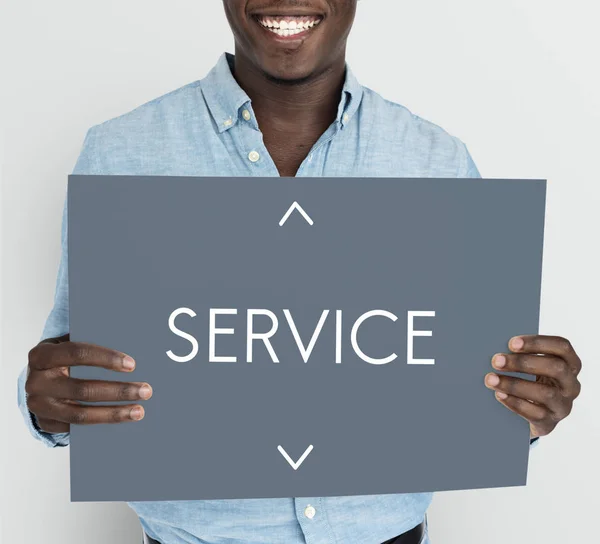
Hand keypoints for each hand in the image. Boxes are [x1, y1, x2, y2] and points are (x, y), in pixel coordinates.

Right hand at [25, 334, 151, 433]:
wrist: (37, 379)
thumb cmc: (62, 357)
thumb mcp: (69, 344)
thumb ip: (92, 341)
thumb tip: (133, 344)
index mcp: (41, 355)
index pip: (77, 353)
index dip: (106, 358)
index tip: (133, 364)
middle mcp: (35, 382)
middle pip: (83, 389)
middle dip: (118, 391)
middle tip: (146, 391)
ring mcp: (38, 406)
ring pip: (81, 414)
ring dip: (114, 413)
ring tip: (139, 411)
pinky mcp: (45, 423)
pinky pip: (76, 427)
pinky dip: (101, 424)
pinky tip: (121, 419)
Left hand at [484, 335, 580, 437]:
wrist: (535, 413)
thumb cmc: (533, 381)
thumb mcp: (533, 366)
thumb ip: (522, 356)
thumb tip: (497, 351)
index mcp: (570, 364)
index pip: (561, 347)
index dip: (537, 343)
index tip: (512, 343)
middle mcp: (571, 384)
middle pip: (555, 368)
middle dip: (523, 363)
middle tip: (496, 360)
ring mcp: (562, 405)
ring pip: (545, 393)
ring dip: (514, 384)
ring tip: (491, 379)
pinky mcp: (550, 422)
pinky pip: (535, 413)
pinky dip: (515, 403)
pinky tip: (499, 394)